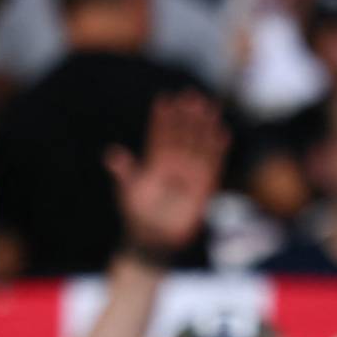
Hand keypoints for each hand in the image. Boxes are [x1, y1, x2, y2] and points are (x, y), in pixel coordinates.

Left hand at [107, 92, 228, 258]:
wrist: (155, 240)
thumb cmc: (138, 216)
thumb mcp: (128, 191)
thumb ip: (124, 171)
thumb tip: (113, 154)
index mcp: (154, 163)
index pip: (159, 136)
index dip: (162, 119)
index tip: (165, 99)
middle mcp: (173, 165)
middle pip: (181, 135)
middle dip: (186, 116)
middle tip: (191, 95)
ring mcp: (190, 175)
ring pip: (198, 145)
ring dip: (204, 127)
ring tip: (209, 106)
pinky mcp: (205, 187)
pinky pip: (213, 164)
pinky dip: (219, 149)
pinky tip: (222, 132)